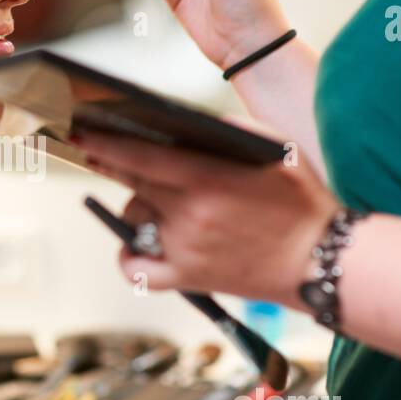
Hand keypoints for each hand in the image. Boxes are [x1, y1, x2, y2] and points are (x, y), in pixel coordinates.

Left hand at [70, 125, 339, 309]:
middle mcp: (191, 215)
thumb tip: (183, 121)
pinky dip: (129, 256)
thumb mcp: (276, 149)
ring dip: (136, 206)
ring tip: (159, 201)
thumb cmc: (300, 202)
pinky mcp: (187, 278)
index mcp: (209, 180)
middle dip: (109, 164)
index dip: (105, 144)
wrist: (320, 262)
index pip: (140, 157)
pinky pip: (138, 269)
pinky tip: (134, 244)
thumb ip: (229, 130)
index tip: (80, 134)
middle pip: (132, 184)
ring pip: (134, 219)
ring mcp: (185, 249)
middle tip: (95, 151)